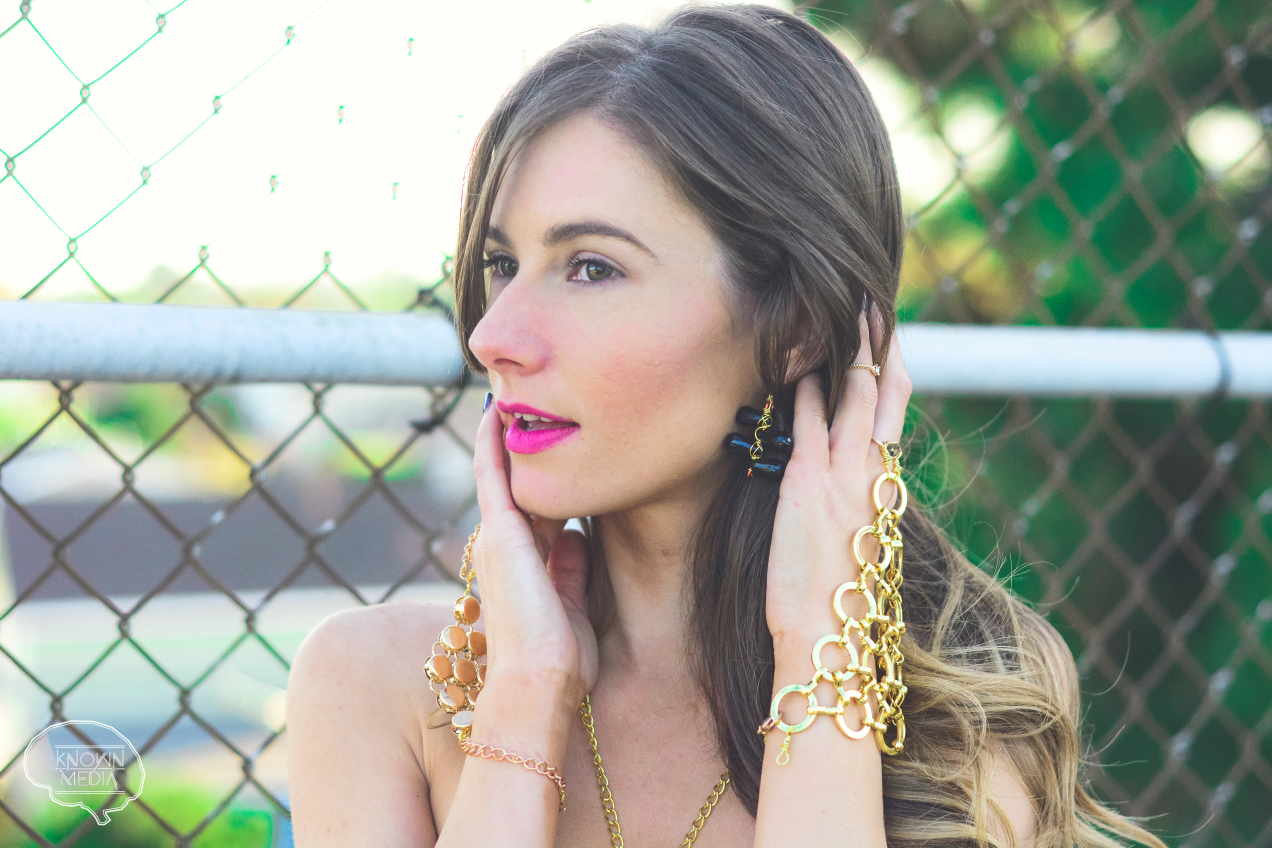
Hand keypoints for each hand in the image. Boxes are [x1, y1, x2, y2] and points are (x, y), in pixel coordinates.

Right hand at [468, 395, 598, 714]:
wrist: (539, 682)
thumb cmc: (559, 662)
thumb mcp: (572, 606)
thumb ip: (571, 571)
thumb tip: (577, 537)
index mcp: (521, 568)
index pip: (531, 513)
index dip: (540, 481)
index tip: (549, 449)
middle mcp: (502, 549)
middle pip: (513, 487)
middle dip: (519, 449)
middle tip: (528, 405)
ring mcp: (496, 539)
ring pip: (496, 474)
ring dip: (501, 436)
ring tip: (508, 396)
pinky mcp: (497, 532)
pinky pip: (490, 475)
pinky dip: (490, 443)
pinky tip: (493, 412)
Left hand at [765, 306, 911, 663]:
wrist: (830, 639)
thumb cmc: (838, 604)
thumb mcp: (856, 548)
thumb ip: (853, 511)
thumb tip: (844, 496)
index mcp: (882, 487)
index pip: (893, 414)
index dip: (890, 372)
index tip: (886, 339)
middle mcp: (871, 474)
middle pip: (884, 391)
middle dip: (879, 343)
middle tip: (874, 301)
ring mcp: (842, 476)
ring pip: (853, 394)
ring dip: (847, 348)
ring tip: (844, 308)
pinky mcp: (808, 483)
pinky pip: (810, 420)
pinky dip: (806, 387)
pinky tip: (795, 361)